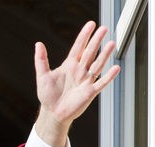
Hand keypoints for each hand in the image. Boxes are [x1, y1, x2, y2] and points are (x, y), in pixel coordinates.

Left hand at [34, 21, 120, 146]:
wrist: (53, 113)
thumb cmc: (48, 96)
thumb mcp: (42, 76)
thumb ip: (41, 60)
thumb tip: (38, 44)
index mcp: (69, 65)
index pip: (78, 47)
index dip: (84, 36)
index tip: (91, 25)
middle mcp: (80, 71)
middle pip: (90, 52)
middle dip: (96, 41)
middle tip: (104, 29)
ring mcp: (86, 81)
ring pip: (97, 65)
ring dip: (104, 55)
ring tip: (112, 43)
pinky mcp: (90, 92)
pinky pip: (101, 83)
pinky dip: (109, 76)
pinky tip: (116, 68)